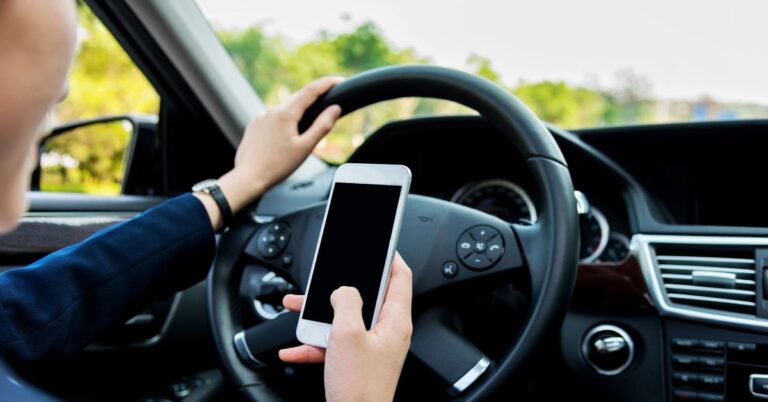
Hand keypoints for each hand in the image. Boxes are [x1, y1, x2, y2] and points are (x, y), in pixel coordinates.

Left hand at [195, 76, 342, 228]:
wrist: (249, 178)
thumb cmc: (277, 166)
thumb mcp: (305, 147)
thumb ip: (322, 126)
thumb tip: (335, 109)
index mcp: (285, 114)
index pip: (310, 91)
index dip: (326, 84)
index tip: (338, 80)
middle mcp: (271, 111)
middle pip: (297, 97)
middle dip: (313, 97)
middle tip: (328, 99)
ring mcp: (260, 117)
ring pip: (284, 108)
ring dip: (298, 111)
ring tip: (308, 124)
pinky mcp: (254, 126)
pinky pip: (273, 117)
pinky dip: (284, 120)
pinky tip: (287, 134)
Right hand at [279, 253, 412, 401]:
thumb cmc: (360, 387)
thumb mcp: (347, 334)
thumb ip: (345, 302)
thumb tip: (343, 289)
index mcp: (394, 320)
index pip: (400, 277)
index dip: (390, 257)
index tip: (379, 245)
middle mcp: (387, 332)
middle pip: (367, 296)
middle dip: (342, 285)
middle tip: (330, 273)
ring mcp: (372, 348)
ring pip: (346, 319)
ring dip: (321, 314)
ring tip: (299, 307)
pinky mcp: (357, 363)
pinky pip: (334, 344)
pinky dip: (315, 343)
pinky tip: (294, 348)